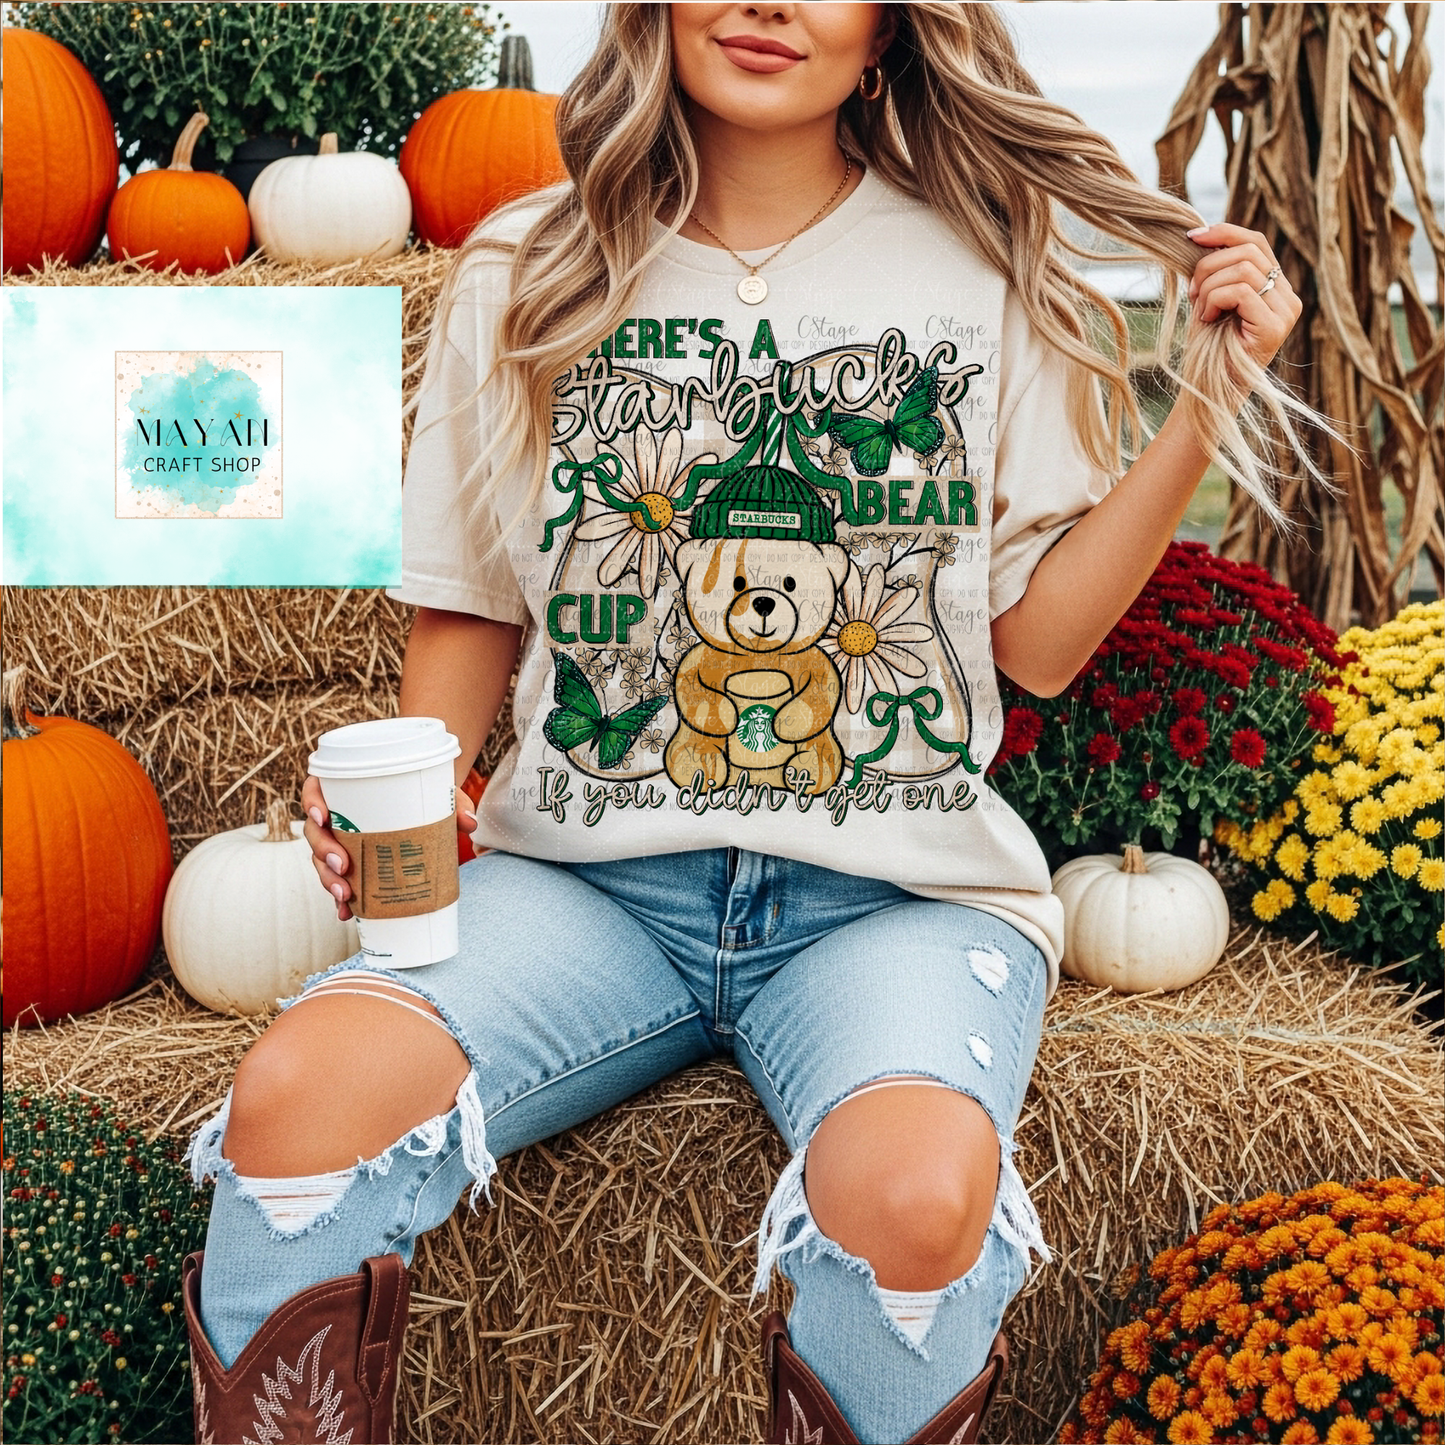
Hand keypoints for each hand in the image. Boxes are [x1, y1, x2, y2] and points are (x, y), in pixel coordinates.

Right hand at [302, 774, 479, 921]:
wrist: (422, 801)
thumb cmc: (421, 790)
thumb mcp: (436, 791)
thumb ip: (453, 802)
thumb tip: (470, 822)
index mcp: (344, 786)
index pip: (315, 789)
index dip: (312, 802)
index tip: (322, 816)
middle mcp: (335, 814)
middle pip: (315, 832)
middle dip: (323, 852)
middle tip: (343, 866)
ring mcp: (339, 840)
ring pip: (321, 859)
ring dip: (328, 878)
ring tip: (345, 894)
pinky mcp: (349, 862)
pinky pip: (337, 880)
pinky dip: (339, 898)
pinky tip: (346, 912)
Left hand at [1185, 222, 1301, 368]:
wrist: (1206, 391)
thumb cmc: (1207, 349)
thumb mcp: (1210, 300)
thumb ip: (1216, 271)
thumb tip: (1202, 235)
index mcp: (1275, 287)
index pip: (1255, 242)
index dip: (1223, 233)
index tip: (1191, 237)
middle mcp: (1288, 297)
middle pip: (1249, 251)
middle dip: (1208, 266)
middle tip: (1191, 293)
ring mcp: (1286, 312)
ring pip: (1245, 270)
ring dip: (1209, 286)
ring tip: (1200, 310)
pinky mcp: (1275, 327)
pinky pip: (1243, 291)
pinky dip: (1216, 300)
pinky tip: (1207, 318)